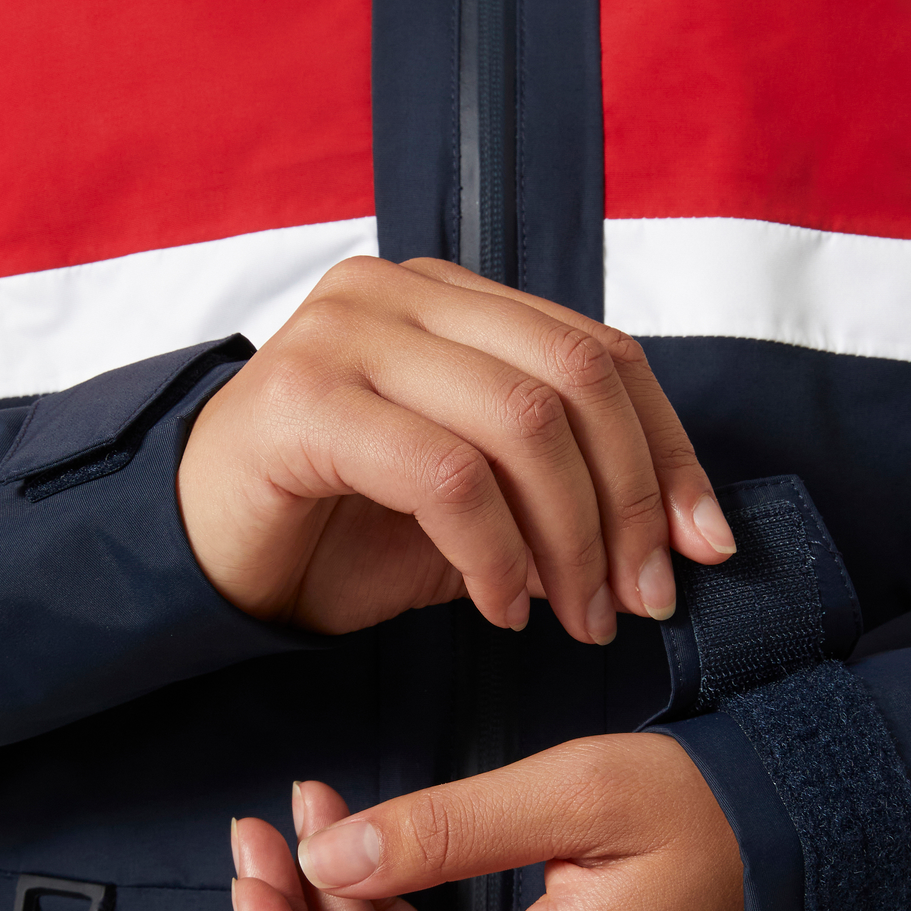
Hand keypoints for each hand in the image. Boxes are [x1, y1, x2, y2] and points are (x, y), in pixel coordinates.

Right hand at [178, 256, 735, 641]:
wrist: (207, 558)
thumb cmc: (343, 531)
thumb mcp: (479, 505)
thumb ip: (562, 490)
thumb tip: (682, 536)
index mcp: (453, 300)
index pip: (597, 353)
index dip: (666, 452)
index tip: (703, 545)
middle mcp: (403, 292)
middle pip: (574, 380)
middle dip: (629, 504)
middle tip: (640, 601)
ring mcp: (347, 333)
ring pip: (521, 424)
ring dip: (570, 541)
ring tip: (575, 618)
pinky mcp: (305, 398)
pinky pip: (446, 476)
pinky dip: (494, 556)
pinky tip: (500, 608)